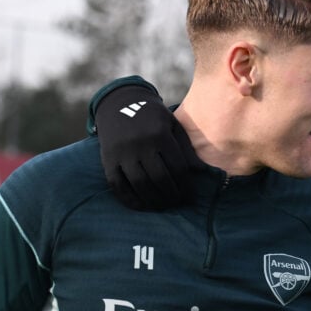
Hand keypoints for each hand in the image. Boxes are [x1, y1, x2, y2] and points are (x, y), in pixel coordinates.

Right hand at [93, 82, 199, 209]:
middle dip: (171, 195)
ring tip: (162, 206)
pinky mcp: (108, 160)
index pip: (177, 168)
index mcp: (160, 135)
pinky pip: (118, 185)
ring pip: (140, 184)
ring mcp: (122, 153)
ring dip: (153, 200)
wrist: (119, 104)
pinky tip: (142, 205)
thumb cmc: (152, 118)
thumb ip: (186, 148)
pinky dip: (130, 199)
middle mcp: (140, 144)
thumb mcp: (172, 125)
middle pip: (160, 179)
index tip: (189, 196)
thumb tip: (202, 172)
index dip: (185, 186)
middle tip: (177, 203)